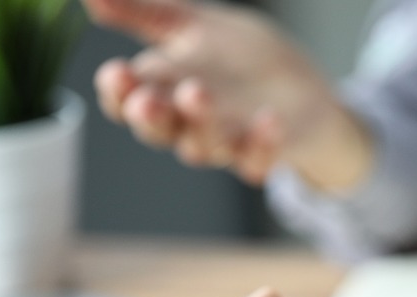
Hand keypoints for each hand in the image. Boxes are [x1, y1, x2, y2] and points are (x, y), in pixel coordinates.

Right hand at [84, 0, 372, 187]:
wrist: (300, 82)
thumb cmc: (238, 56)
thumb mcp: (192, 23)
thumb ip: (146, 13)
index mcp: (162, 91)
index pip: (126, 100)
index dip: (117, 92)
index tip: (116, 73)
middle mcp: (188, 123)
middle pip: (158, 131)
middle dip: (150, 116)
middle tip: (145, 100)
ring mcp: (227, 142)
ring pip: (202, 148)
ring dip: (200, 124)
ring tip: (197, 94)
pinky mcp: (265, 154)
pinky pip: (257, 161)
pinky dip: (262, 144)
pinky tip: (269, 119)